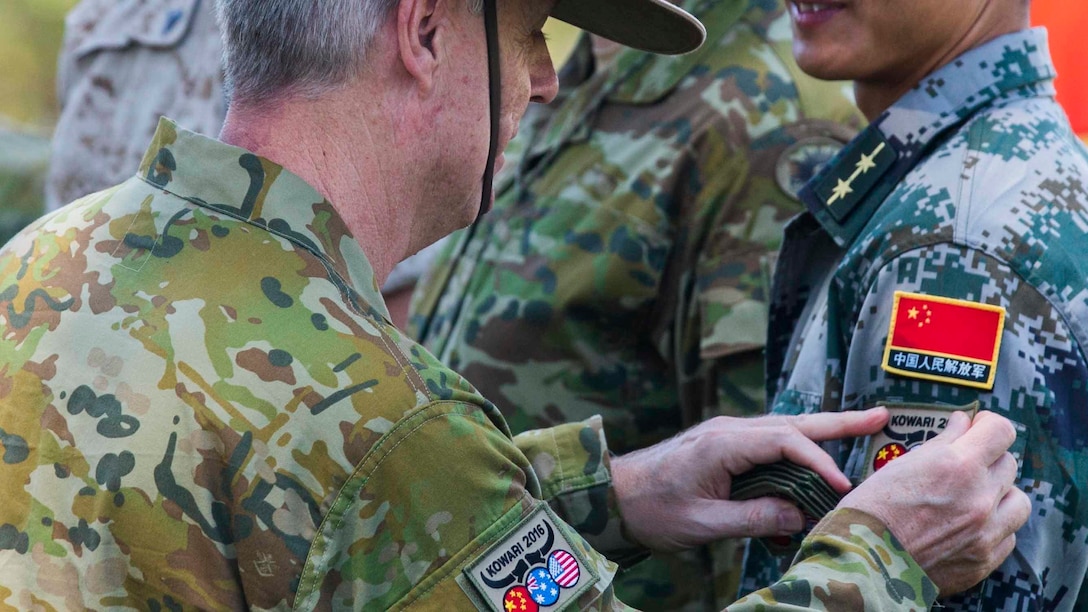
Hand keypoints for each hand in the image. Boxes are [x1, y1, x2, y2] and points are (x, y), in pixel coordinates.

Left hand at [611, 407, 888, 550]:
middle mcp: (728, 430)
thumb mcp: (702, 523)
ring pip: (784, 428)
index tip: (842, 487)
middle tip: (881, 416)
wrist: (612, 495)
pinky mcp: (724, 445)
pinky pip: (770, 440)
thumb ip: (752, 518)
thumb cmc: (651, 509)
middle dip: (838, 422)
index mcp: (722, 443)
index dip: (818, 463)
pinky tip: (818, 454)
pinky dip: (800, 444)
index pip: (785, 442)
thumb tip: (799, 514)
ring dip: (823, 431)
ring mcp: (726, 434)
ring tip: (865, 428)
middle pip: (793, 423)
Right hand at [838, 410, 1029, 594]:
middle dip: (987, 459)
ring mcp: (986, 531)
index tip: (978, 427)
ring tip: (975, 496)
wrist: (863, 561)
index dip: (989, 424)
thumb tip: (963, 424)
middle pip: (1008, 463)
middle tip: (965, 464)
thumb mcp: (901, 464)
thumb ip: (941, 442)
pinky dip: (994, 526)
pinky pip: (1009, 534)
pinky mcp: (984, 559)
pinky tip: (970, 524)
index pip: (1000, 431)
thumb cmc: (872, 509)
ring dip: (1001, 494)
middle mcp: (979, 497)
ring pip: (1018, 500)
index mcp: (957, 466)